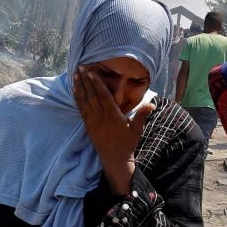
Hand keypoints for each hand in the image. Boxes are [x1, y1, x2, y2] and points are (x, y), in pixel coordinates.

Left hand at [73, 67, 152, 194]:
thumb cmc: (127, 143)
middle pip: (92, 95)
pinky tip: (74, 90)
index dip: (97, 84)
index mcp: (113, 116)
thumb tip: (152, 104)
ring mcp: (92, 121)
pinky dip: (77, 98)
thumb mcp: (137, 129)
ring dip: (79, 87)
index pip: (103, 96)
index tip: (91, 73)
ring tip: (75, 75)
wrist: (114, 159)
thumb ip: (142, 115)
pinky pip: (81, 109)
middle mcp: (101, 117)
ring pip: (84, 101)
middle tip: (80, 67)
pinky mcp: (87, 125)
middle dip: (85, 81)